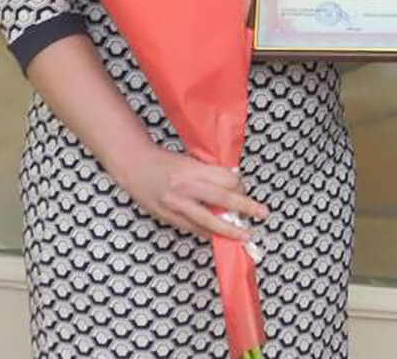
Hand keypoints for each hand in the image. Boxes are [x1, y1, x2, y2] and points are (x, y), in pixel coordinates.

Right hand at [114, 142, 267, 240]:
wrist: (135, 167)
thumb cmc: (165, 161)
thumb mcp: (190, 160)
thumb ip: (209, 172)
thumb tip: (232, 185)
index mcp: (193, 169)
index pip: (224, 178)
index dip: (239, 185)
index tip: (245, 189)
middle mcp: (185, 187)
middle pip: (221, 199)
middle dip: (244, 208)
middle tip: (261, 213)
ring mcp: (176, 205)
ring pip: (208, 221)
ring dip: (228, 230)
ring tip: (244, 236)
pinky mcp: (169, 218)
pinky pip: (194, 229)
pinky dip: (208, 233)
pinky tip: (219, 237)